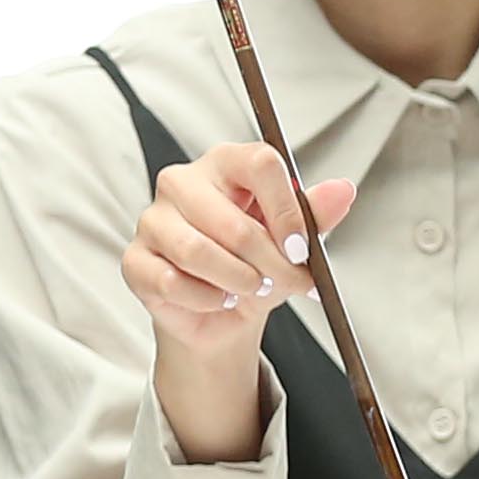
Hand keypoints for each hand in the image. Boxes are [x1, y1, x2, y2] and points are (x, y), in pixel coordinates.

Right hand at [122, 140, 357, 464]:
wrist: (223, 316)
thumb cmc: (255, 267)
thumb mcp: (292, 242)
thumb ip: (314, 215)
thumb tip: (343, 190)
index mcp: (224, 165)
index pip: (257, 163)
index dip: (285, 209)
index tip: (300, 248)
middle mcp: (182, 183)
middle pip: (230, 220)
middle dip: (268, 264)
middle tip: (286, 282)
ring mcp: (152, 219)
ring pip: (197, 252)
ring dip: (237, 281)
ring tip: (250, 289)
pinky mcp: (135, 259)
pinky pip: (171, 281)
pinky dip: (206, 299)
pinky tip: (217, 299)